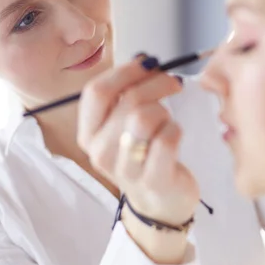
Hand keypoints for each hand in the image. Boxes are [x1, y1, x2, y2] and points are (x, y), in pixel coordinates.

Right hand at [77, 57, 199, 261]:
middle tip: (173, 83)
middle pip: (126, 101)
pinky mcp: (153, 179)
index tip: (149, 63)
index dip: (125, 71)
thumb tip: (145, 61)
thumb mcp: (125, 125)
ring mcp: (125, 169)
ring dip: (164, 110)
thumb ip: (127, 93)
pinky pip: (167, 138)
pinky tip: (175, 135)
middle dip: (156, 84)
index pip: (96, 92)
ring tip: (167, 118)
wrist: (160, 203)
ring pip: (144, 118)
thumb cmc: (144, 155)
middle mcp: (99, 152)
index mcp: (88, 133)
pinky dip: (176, 129)